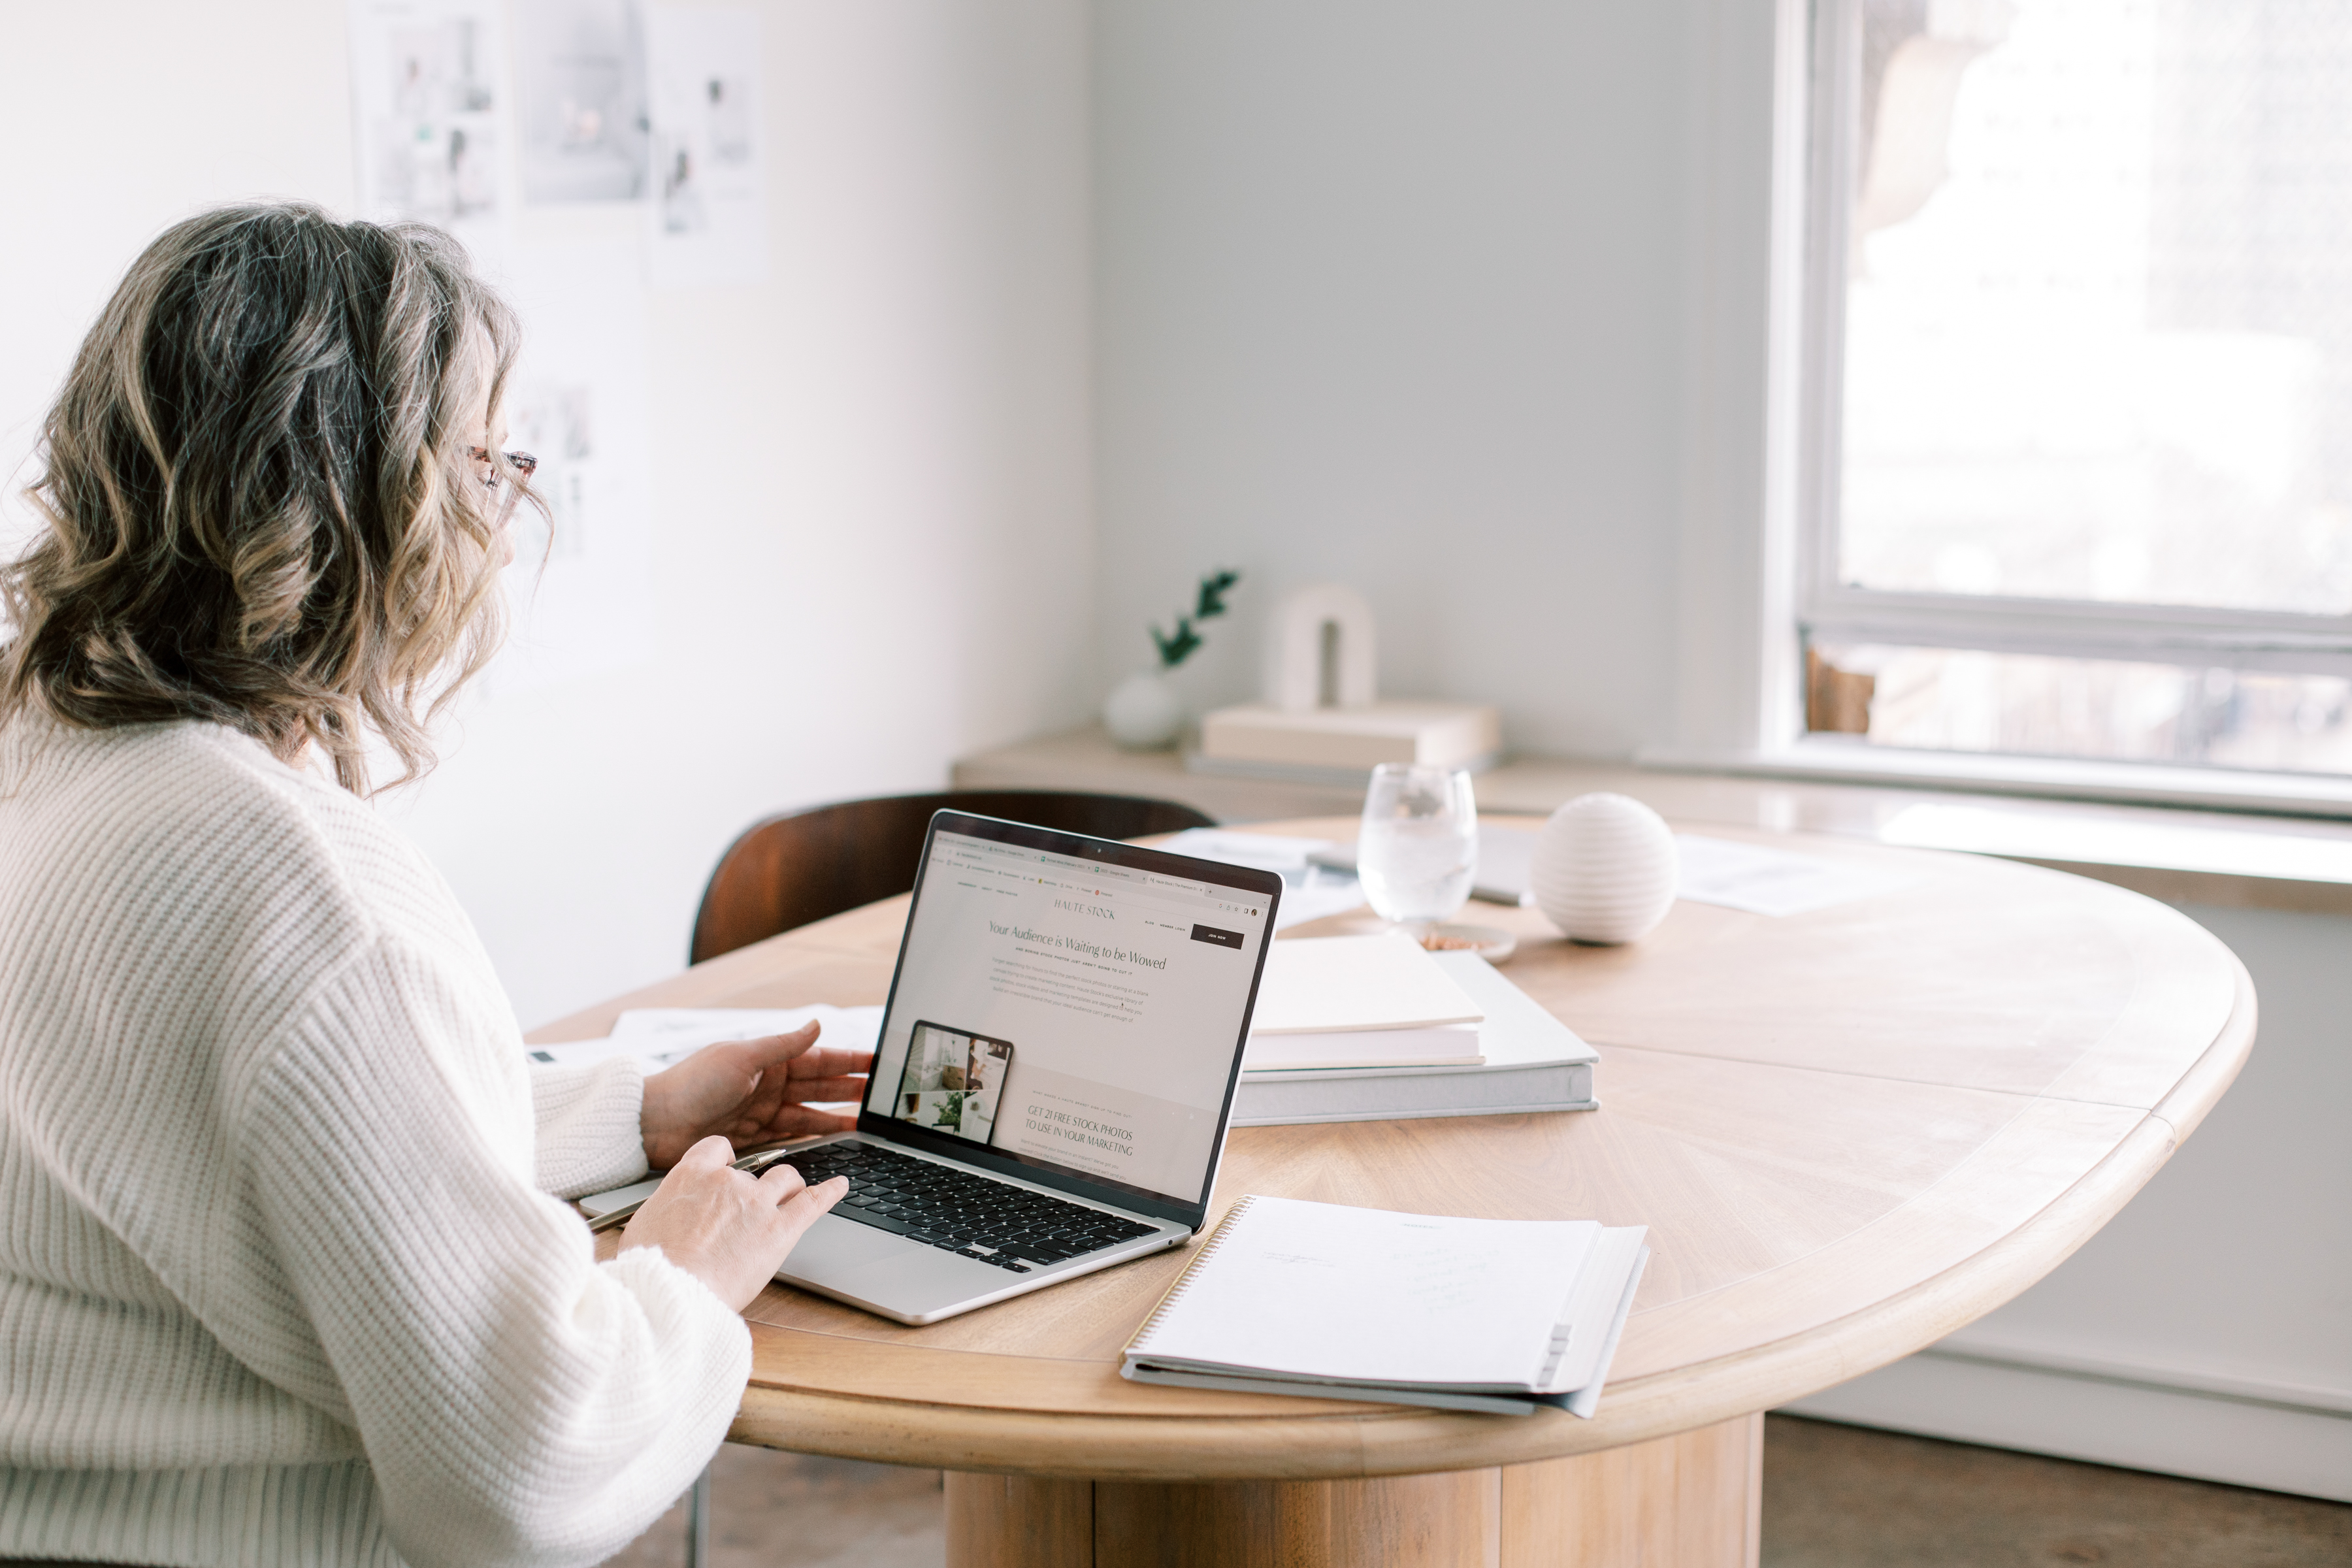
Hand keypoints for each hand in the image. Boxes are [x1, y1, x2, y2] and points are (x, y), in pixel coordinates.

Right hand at [619, 1136, 844, 1310]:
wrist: (670, 1292)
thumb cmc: (650, 1268)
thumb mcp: (644, 1225)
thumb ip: (666, 1209)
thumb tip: (666, 1216)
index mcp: (691, 1175)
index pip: (718, 1148)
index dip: (726, 1160)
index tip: (728, 1169)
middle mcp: (727, 1181)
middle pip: (753, 1170)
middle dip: (754, 1187)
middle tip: (750, 1210)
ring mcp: (757, 1203)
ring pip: (786, 1179)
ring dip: (789, 1188)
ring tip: (790, 1199)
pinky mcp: (780, 1230)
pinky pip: (813, 1202)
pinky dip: (830, 1192)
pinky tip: (841, 1186)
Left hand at [638, 1022, 872, 1169]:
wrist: (655, 1124)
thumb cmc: (691, 1084)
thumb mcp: (740, 1057)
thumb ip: (782, 1045)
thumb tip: (817, 1024)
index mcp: (768, 1060)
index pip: (819, 1058)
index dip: (849, 1059)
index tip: (876, 1061)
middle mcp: (770, 1085)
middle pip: (821, 1087)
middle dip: (852, 1089)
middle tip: (881, 1096)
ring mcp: (764, 1113)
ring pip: (811, 1115)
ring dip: (838, 1117)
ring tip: (866, 1122)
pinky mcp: (757, 1139)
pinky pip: (794, 1138)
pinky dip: (815, 1139)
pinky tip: (834, 1141)